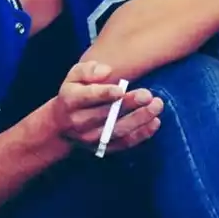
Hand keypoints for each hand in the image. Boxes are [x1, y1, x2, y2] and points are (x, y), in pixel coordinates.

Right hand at [47, 61, 161, 153]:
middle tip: (147, 95)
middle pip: (106, 114)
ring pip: (117, 130)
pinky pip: (124, 143)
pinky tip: (155, 122)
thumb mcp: (74, 76)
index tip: (120, 89)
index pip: (87, 97)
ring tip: (156, 106)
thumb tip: (107, 71)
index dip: (104, 94)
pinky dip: (141, 134)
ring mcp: (91, 138)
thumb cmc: (73, 93)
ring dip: (140, 119)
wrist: (61, 126)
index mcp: (71, 100)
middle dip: (129, 104)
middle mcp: (79, 121)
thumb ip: (88, 70)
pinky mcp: (103, 148)